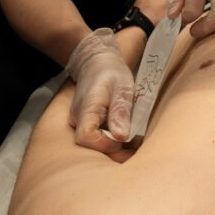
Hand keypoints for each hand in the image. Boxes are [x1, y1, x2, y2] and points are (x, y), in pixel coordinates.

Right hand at [66, 28, 133, 152]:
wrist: (97, 62)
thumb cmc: (111, 72)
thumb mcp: (122, 87)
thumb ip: (121, 111)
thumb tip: (122, 137)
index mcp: (86, 109)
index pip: (86, 138)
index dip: (105, 145)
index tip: (124, 138)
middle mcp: (78, 120)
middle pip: (91, 147)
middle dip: (114, 151)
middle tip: (136, 146)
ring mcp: (81, 123)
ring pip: (95, 145)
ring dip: (115, 147)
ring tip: (134, 140)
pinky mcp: (87, 125)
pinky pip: (97, 139)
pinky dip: (112, 141)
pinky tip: (126, 135)